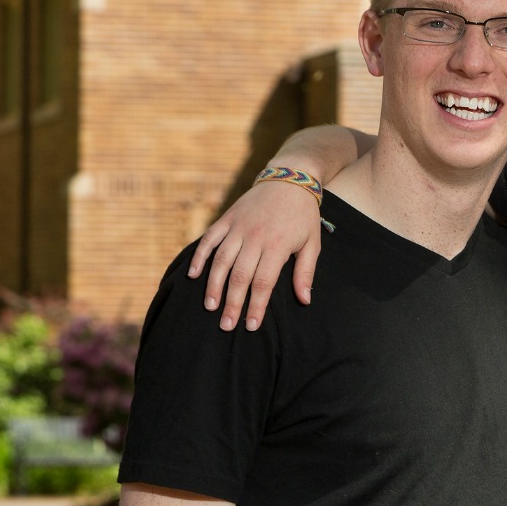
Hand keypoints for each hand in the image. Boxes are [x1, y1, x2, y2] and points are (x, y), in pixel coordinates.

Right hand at [187, 181, 323, 330]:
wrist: (290, 179)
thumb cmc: (303, 216)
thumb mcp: (312, 243)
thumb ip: (305, 272)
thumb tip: (305, 300)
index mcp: (277, 246)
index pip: (263, 283)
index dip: (256, 306)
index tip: (251, 326)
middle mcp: (254, 237)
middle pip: (239, 276)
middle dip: (231, 303)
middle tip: (226, 326)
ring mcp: (238, 227)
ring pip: (220, 260)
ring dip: (213, 285)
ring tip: (210, 307)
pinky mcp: (227, 219)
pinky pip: (209, 239)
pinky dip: (200, 257)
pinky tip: (193, 275)